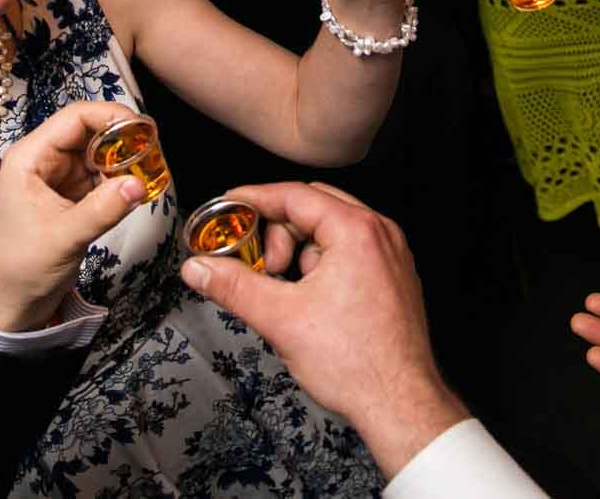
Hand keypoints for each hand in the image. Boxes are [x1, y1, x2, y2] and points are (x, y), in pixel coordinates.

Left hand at [0, 100, 149, 331]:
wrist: (14, 303)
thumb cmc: (24, 268)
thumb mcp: (65, 237)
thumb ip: (103, 209)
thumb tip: (139, 185)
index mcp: (30, 158)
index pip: (75, 118)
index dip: (111, 116)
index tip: (144, 129)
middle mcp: (43, 159)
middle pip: (90, 131)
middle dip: (122, 139)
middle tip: (153, 153)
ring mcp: (58, 176)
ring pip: (99, 152)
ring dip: (124, 160)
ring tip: (149, 172)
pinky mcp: (71, 194)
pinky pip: (101, 174)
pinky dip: (120, 179)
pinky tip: (136, 189)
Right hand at [180, 181, 467, 477]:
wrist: (400, 404)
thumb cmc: (357, 364)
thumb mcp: (281, 319)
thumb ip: (233, 286)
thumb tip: (199, 268)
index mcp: (357, 231)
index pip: (295, 195)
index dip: (254, 200)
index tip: (227, 207)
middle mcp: (380, 234)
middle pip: (314, 207)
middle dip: (277, 232)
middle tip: (258, 265)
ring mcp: (391, 256)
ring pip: (331, 232)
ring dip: (299, 252)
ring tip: (285, 292)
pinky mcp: (393, 278)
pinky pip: (349, 253)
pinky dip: (321, 265)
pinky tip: (308, 300)